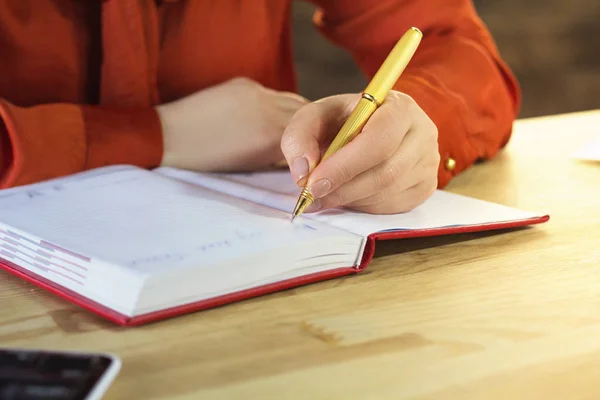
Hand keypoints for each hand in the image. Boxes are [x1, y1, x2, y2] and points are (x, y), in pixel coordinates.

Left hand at [157, 77, 307, 171]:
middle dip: (315, 128)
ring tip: (295, 133)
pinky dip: (276, 108)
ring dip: (298, 116)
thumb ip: (280, 156)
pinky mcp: (243, 84)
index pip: (313, 134)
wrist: (168, 135)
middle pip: (308, 114)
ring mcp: (256, 92)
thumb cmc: (207, 161)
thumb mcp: (251, 166)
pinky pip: (272, 95)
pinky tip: (266, 119)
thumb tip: (303, 158)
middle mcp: (269, 107)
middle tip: (316, 142)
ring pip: (292, 102)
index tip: (325, 153)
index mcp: (271, 133)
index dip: (322, 144)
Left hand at [281, 91, 439, 213]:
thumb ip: (299, 137)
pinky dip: (363, 206)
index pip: (379, 141)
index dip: (344, 167)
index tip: (313, 183)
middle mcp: (422, 133)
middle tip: (312, 197)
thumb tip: (303, 172)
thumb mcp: (314, 117)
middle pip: (386, 173)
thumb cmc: (341, 121)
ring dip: (350, 199)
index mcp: (400, 107)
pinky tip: (348, 195)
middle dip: (343, 189)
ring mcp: (428, 163)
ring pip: (387, 193)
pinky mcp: (425, 187)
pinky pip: (392, 206)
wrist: (363, 129)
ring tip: (325, 194)